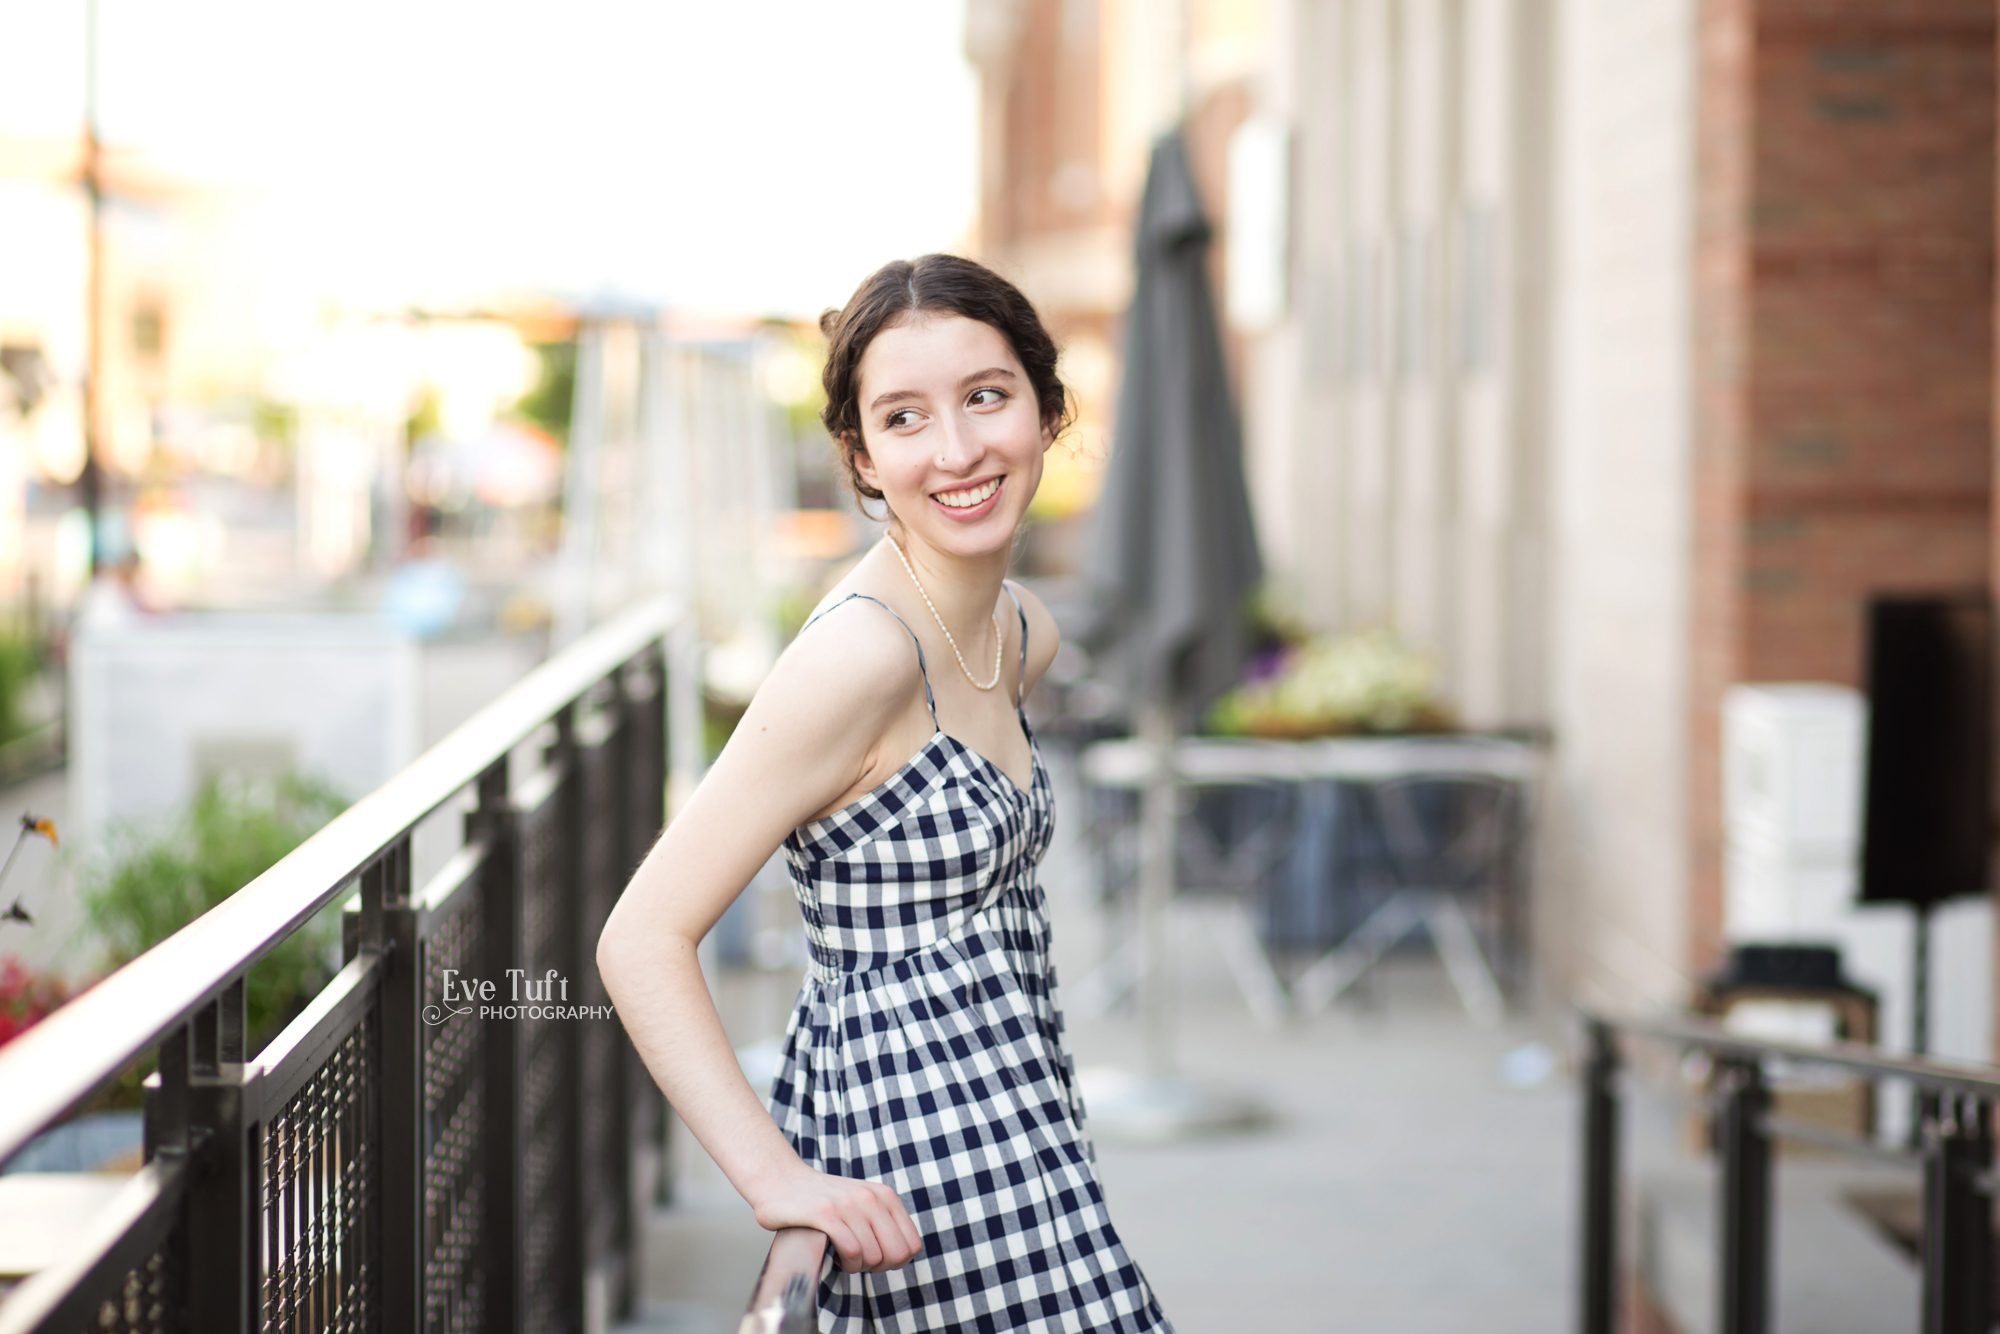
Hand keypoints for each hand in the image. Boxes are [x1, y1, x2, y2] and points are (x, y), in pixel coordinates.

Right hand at [750, 1164, 923, 1272]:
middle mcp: (871, 1198)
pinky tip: (833, 1255)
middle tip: (857, 1260)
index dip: (894, 1261)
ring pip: (873, 1257)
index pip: (912, 1245)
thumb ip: (884, 1222)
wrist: (781, 1180)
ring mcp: (848, 1205)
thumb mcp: (862, 1203)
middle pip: (896, 1255)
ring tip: (841, 1255)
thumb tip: (905, 1255)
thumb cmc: (822, 1199)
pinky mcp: (826, 1214)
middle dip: (878, 1267)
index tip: (874, 1257)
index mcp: (885, 1196)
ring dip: (856, 1266)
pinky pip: (852, 1251)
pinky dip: (844, 1263)